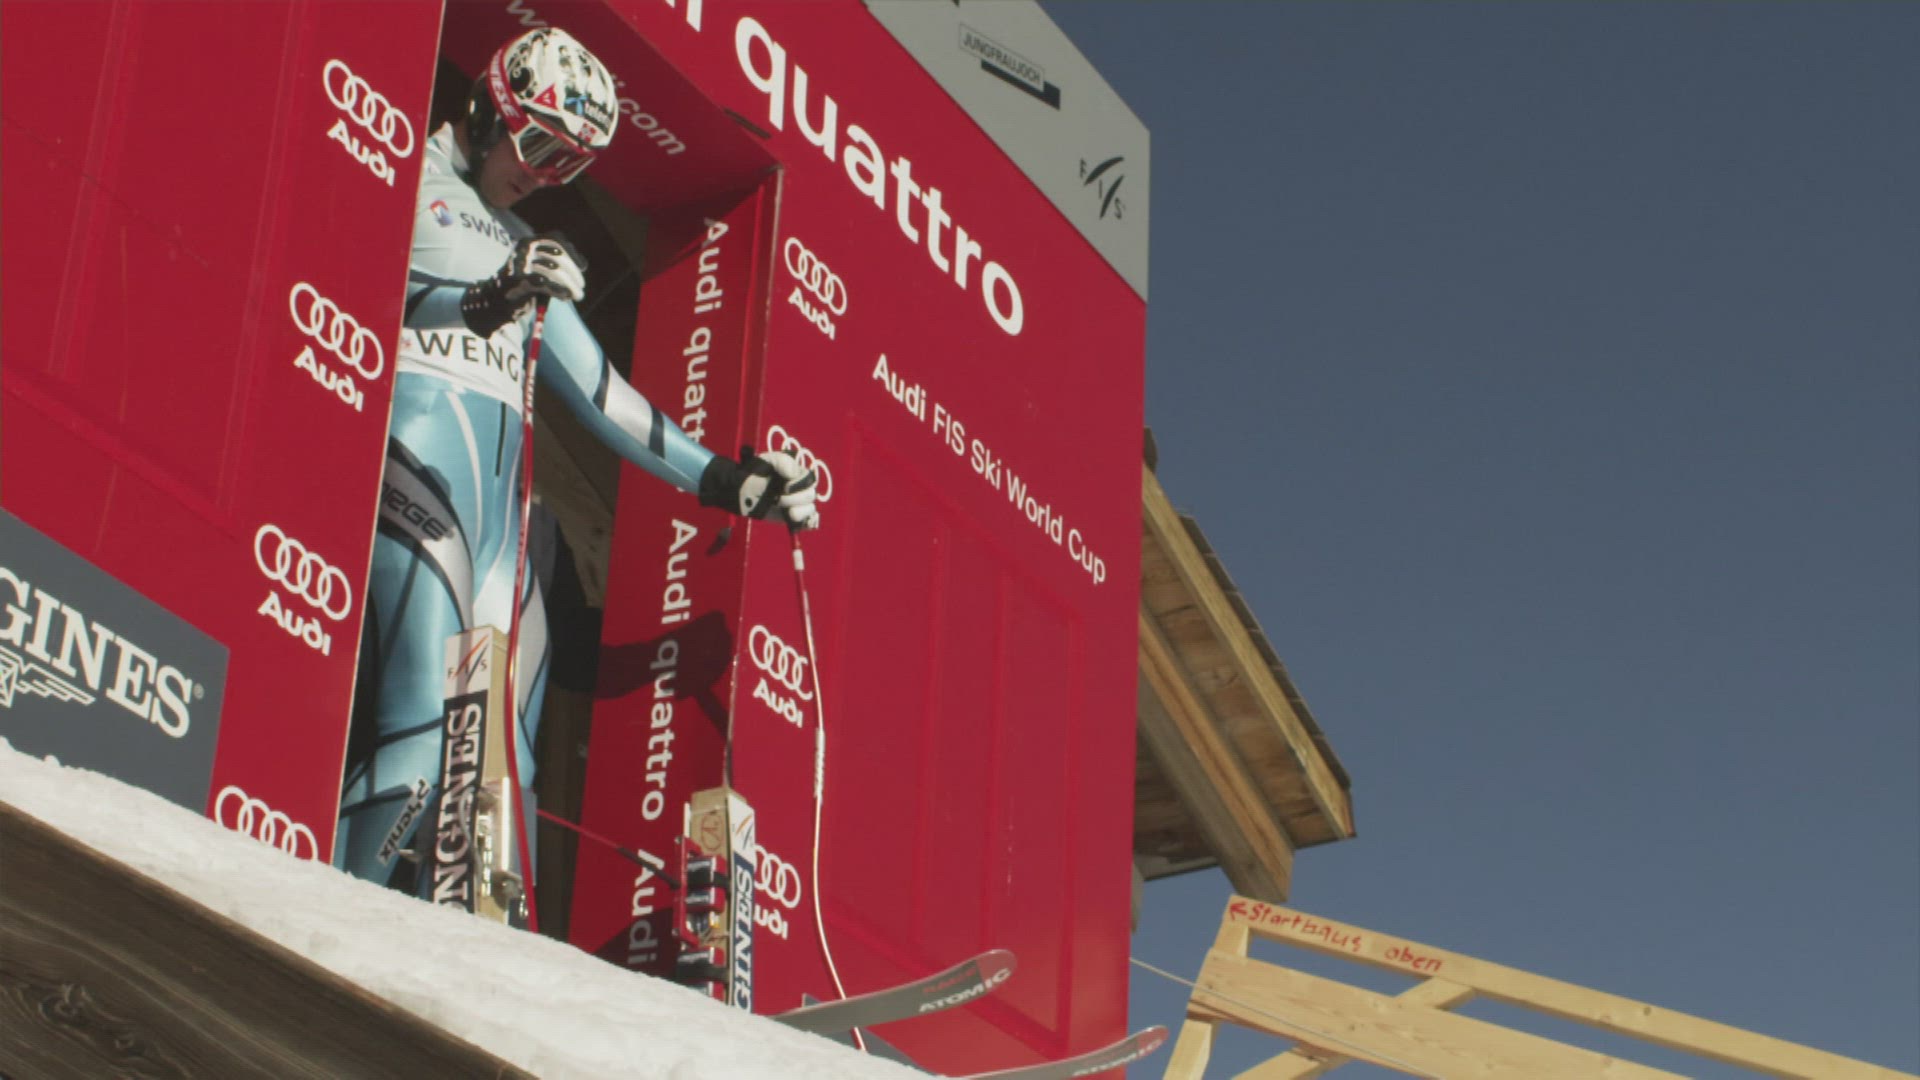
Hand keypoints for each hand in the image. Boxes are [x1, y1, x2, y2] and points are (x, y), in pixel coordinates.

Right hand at [461, 233, 585, 336]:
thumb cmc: (522, 283)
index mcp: (529, 241)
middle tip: (581, 287)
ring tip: (576, 295)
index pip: (556, 239)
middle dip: (574, 274)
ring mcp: (519, 263)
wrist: (495, 300)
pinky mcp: (517, 280)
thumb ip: (558, 262)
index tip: (583, 267)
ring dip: (570, 285)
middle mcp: (524, 248)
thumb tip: (583, 264)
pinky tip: (565, 296)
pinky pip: (544, 283)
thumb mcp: (540, 267)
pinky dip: (559, 290)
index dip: (572, 252)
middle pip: (558, 257)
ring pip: (554, 270)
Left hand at [699, 449, 820, 529]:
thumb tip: (794, 474)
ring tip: (784, 511)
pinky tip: (793, 519)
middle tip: (779, 499)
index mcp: (797, 474)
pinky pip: (807, 522)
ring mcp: (798, 504)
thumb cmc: (754, 473)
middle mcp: (800, 489)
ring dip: (797, 511)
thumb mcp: (768, 460)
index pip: (810, 479)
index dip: (800, 484)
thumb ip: (784, 462)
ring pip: (810, 510)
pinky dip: (804, 522)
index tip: (786, 487)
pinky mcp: (793, 518)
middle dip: (795, 499)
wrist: (741, 491)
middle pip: (810, 496)